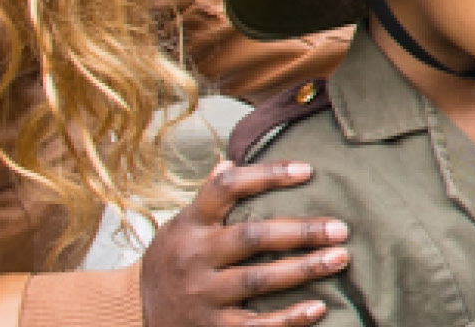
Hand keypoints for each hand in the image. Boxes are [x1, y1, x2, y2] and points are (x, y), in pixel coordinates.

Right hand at [139, 161, 350, 326]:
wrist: (134, 315)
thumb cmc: (172, 263)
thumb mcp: (179, 228)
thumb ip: (206, 200)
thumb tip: (228, 163)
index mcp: (190, 225)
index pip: (226, 189)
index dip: (266, 176)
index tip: (307, 170)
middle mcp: (194, 257)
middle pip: (252, 238)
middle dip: (300, 232)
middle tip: (340, 229)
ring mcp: (202, 294)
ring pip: (258, 280)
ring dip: (303, 269)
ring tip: (340, 258)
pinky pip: (255, 325)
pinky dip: (288, 318)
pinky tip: (318, 308)